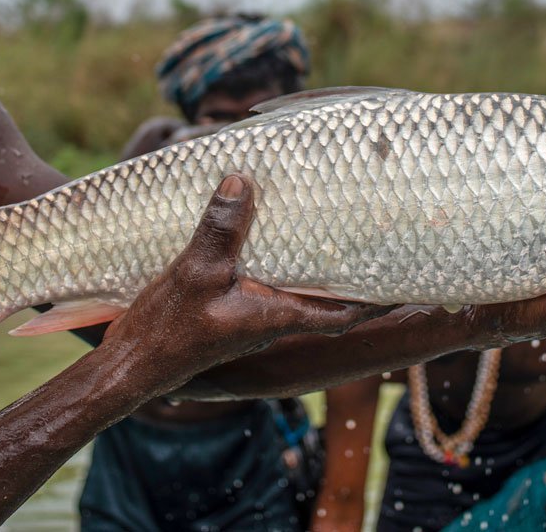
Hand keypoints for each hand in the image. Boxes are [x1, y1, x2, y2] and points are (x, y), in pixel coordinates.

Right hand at [103, 174, 392, 392]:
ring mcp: (252, 312)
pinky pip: (266, 277)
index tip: (411, 278)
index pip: (347, 310)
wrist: (133, 363)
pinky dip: (279, 256)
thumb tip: (244, 181)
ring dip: (317, 260)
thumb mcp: (197, 272)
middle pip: (329, 293)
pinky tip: (270, 229)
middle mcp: (274, 315)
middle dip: (355, 268)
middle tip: (380, 234)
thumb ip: (222, 229)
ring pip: (298, 284)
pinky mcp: (229, 305)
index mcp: (280, 314)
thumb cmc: (171, 330)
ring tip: (335, 223)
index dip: (381, 296)